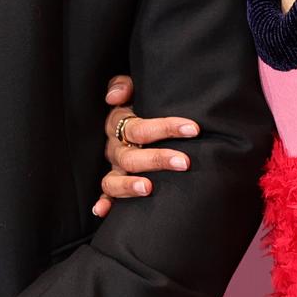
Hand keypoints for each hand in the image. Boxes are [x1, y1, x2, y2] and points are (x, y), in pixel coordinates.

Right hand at [95, 74, 199, 216]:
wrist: (132, 120)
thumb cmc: (141, 104)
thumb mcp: (134, 90)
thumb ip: (124, 85)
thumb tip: (115, 97)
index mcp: (119, 124)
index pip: (140, 127)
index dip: (166, 127)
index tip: (193, 129)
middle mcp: (115, 148)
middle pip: (131, 156)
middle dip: (157, 158)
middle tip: (184, 162)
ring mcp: (114, 168)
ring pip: (114, 179)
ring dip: (129, 185)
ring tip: (149, 188)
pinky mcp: (113, 184)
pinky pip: (106, 194)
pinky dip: (103, 203)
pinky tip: (103, 211)